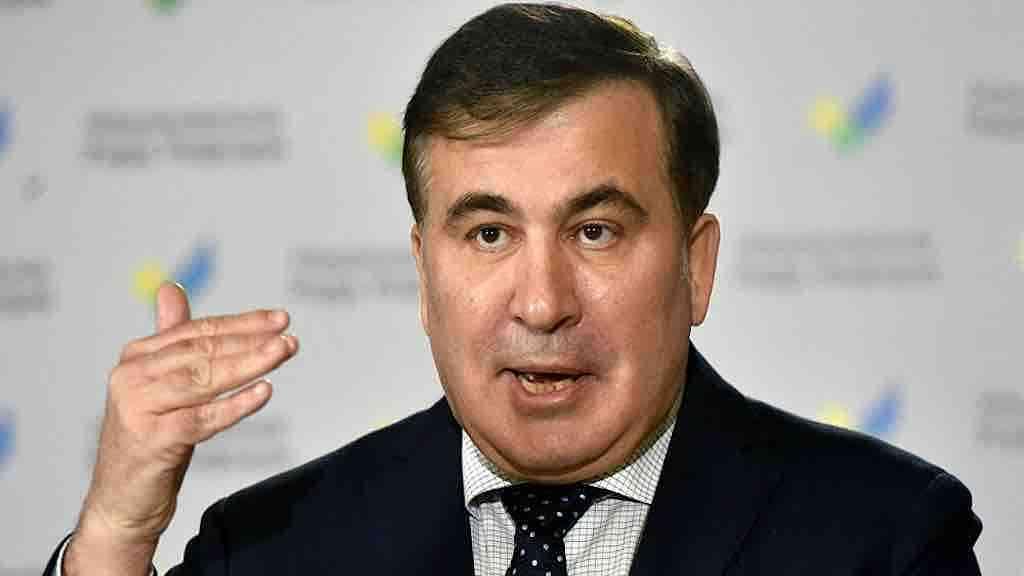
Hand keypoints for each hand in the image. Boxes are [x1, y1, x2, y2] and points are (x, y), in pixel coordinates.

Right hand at [64, 283, 297, 574]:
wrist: (122, 500)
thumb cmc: (150, 438)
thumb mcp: (162, 385)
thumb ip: (170, 339)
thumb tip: (170, 288)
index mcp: (136, 357)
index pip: (197, 332)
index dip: (241, 323)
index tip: (279, 319)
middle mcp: (132, 377)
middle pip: (202, 351)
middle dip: (251, 341)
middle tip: (288, 335)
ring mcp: (139, 408)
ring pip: (204, 380)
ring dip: (249, 364)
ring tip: (282, 352)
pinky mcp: (152, 440)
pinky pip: (202, 418)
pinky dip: (235, 405)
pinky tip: (264, 392)